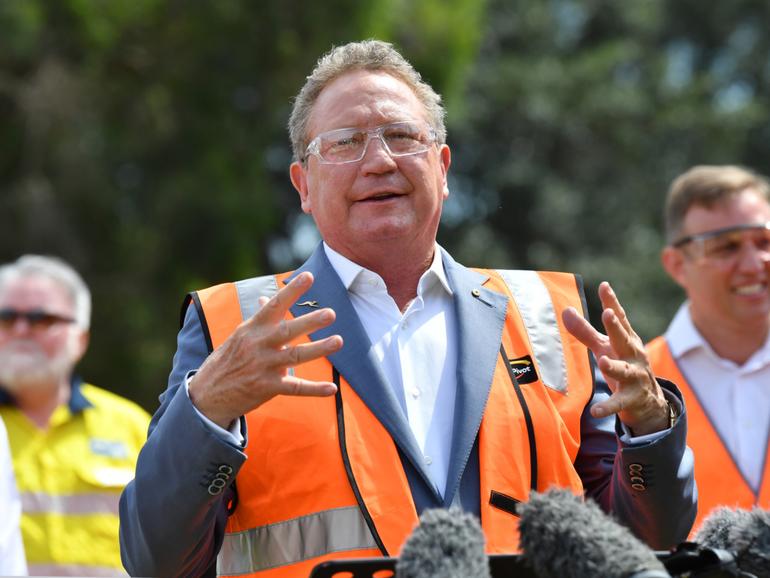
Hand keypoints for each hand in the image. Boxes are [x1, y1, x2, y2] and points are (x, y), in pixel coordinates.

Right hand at [188, 272, 342, 427]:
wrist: (206, 395)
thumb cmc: (228, 360)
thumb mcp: (239, 336)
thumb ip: (257, 319)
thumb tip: (263, 298)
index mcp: (252, 328)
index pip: (274, 305)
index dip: (292, 291)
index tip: (309, 277)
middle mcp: (258, 345)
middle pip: (287, 331)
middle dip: (309, 322)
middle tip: (331, 313)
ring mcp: (263, 367)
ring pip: (295, 357)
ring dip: (318, 349)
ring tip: (338, 341)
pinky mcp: (266, 388)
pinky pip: (294, 388)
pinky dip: (314, 390)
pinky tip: (331, 388)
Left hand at [562, 282, 668, 434]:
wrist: (649, 401)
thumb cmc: (622, 365)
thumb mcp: (604, 347)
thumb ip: (585, 331)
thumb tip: (565, 310)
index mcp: (627, 340)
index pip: (620, 318)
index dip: (612, 302)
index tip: (604, 285)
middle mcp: (634, 355)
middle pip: (624, 339)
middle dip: (616, 327)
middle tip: (608, 313)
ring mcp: (635, 377)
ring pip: (624, 371)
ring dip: (614, 366)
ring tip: (602, 361)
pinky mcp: (631, 399)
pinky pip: (618, 403)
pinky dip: (607, 407)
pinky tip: (595, 412)